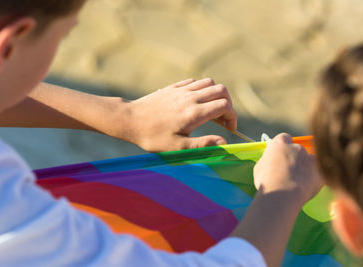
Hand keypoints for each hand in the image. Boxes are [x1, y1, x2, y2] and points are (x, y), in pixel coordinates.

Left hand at [120, 78, 236, 151]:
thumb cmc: (152, 137)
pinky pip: (195, 81)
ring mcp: (181, 90)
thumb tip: (224, 141)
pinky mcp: (173, 87)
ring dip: (216, 95)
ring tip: (211, 111)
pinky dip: (202, 89)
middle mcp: (190, 97)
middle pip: (221, 90)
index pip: (225, 106)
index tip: (229, 129)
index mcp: (194, 113)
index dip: (233, 117)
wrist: (129, 120)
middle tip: (222, 120)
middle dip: (228, 104)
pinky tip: (196, 103)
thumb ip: (203, 144)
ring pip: (209, 82)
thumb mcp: (177, 148)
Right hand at [254, 133, 322, 204]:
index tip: (280, 155)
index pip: (284, 138)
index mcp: (280, 143)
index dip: (283, 147)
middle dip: (294, 159)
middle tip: (288, 172)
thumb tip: (270, 162)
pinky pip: (317, 174)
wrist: (284, 195)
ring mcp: (310, 159)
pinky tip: (305, 188)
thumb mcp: (259, 168)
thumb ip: (268, 161)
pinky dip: (313, 179)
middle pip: (297, 150)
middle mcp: (297, 147)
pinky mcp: (320, 171)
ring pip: (309, 162)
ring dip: (305, 169)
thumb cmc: (267, 181)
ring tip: (297, 183)